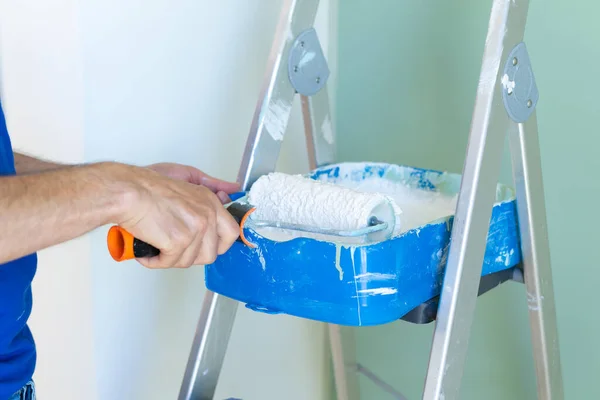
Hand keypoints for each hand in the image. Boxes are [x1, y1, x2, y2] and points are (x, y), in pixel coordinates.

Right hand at [112, 163, 239, 268]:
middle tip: (175, 248)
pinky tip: (148, 252)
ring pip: (189, 261)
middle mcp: (207, 215)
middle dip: (191, 256)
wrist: (128, 191)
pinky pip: (169, 263)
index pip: (231, 233)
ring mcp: (194, 230)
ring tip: (158, 246)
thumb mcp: (187, 178)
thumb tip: (232, 190)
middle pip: (211, 253)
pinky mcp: (177, 242)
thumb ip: (212, 187)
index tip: (205, 246)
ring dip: (171, 258)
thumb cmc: (149, 185)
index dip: (218, 245)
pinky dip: (155, 261)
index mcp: (211, 202)